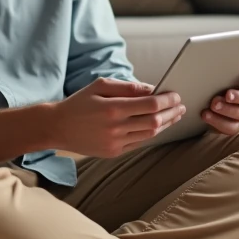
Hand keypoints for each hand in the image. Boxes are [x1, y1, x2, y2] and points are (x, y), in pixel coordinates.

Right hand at [51, 78, 185, 157]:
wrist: (57, 127)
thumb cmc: (79, 102)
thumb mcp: (99, 86)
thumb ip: (127, 87)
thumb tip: (151, 88)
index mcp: (112, 108)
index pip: (150, 104)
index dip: (167, 100)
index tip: (176, 95)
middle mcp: (115, 128)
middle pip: (154, 122)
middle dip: (171, 113)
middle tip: (181, 106)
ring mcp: (115, 143)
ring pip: (149, 135)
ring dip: (165, 124)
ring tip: (174, 116)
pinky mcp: (113, 153)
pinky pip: (138, 143)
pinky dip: (150, 134)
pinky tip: (157, 126)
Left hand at [201, 66, 238, 135]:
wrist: (201, 100)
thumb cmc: (211, 81)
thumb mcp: (215, 73)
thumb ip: (219, 69)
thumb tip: (208, 62)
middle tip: (228, 95)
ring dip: (229, 110)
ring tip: (213, 105)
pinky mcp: (234, 125)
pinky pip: (232, 127)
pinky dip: (218, 121)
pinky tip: (206, 114)